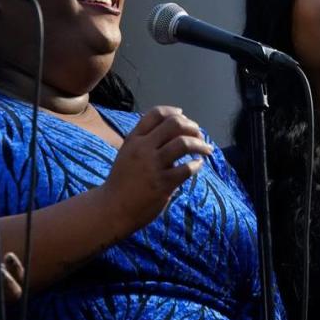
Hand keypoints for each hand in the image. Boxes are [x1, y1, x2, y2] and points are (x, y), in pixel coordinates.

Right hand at [100, 106, 212, 229]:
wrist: (113, 207)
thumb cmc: (122, 180)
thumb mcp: (127, 153)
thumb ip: (144, 140)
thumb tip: (172, 129)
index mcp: (134, 139)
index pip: (156, 113)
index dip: (174, 112)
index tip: (184, 116)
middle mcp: (143, 148)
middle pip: (174, 124)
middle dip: (192, 127)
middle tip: (199, 134)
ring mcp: (153, 165)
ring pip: (183, 143)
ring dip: (200, 144)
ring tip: (206, 149)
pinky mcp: (162, 184)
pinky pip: (187, 169)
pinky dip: (197, 165)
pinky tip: (198, 165)